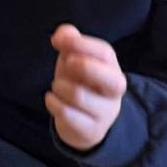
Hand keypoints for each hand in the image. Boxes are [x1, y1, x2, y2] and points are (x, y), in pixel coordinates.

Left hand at [46, 26, 126, 151]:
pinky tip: (53, 99)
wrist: (82, 122)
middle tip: (67, 63)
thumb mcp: (74, 57)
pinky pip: (67, 114)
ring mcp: (105, 113)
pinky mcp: (91, 131)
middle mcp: (114, 91)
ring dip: (59, 86)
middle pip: (108, 78)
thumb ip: (69, 39)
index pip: (104, 52)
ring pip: (79, 95)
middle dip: (82, 66)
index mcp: (111, 68)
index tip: (58, 42)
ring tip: (57, 86)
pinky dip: (53, 102)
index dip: (80, 43)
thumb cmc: (78, 81)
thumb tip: (60, 36)